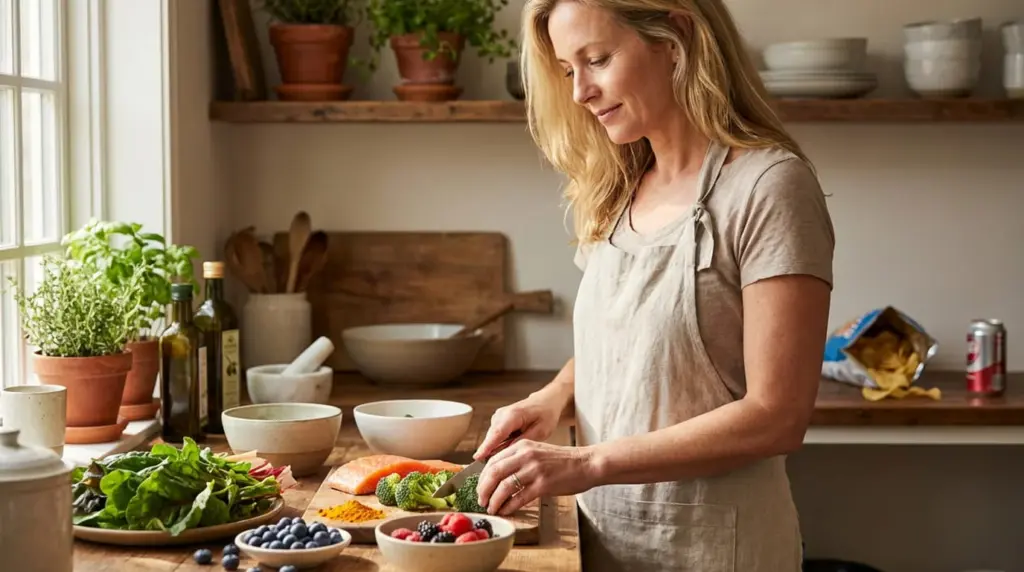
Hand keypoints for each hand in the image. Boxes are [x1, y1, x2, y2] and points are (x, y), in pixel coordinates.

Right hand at [473, 395, 562, 460]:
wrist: (544, 402)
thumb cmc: (545, 415)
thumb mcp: (541, 430)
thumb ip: (523, 441)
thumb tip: (508, 452)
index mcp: (513, 415)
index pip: (498, 432)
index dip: (487, 446)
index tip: (478, 457)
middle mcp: (501, 414)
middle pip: (491, 437)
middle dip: (490, 454)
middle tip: (495, 472)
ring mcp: (497, 418)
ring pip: (492, 439)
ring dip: (496, 451)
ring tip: (507, 462)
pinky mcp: (497, 422)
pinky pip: (495, 438)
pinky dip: (499, 446)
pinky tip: (509, 451)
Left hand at [476, 439, 596, 515]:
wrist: (586, 463)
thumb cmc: (562, 460)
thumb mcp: (537, 451)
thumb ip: (518, 459)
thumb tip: (498, 476)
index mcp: (522, 445)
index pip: (493, 460)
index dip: (483, 476)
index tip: (480, 487)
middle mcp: (526, 455)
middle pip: (494, 472)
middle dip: (484, 489)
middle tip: (481, 500)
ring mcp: (534, 469)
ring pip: (504, 486)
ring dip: (494, 500)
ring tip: (491, 508)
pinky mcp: (543, 484)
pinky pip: (519, 498)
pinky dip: (509, 506)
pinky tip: (506, 511)